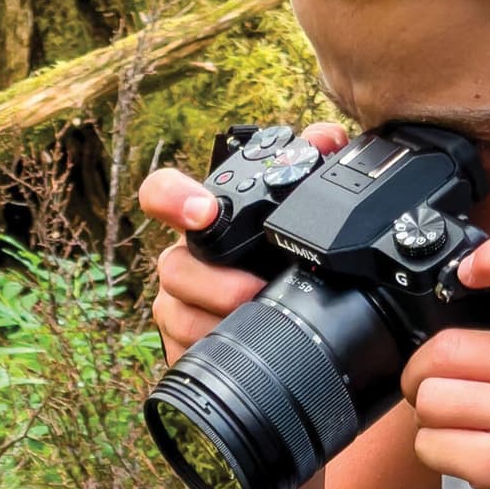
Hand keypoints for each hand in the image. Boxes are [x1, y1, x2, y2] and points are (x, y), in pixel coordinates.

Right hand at [138, 122, 347, 362]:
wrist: (288, 319)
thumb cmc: (280, 257)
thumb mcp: (298, 211)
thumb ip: (314, 165)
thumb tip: (326, 137)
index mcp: (204, 219)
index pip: (162, 194)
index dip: (172, 197)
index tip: (202, 212)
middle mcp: (185, 258)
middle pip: (172, 266)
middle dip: (211, 282)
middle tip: (251, 289)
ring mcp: (179, 301)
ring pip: (173, 311)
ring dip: (214, 320)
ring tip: (252, 323)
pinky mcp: (181, 342)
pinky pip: (179, 349)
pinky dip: (207, 350)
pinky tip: (236, 351)